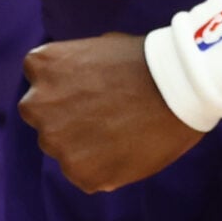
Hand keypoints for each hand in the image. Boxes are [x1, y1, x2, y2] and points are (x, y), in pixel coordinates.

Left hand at [20, 32, 200, 192]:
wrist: (182, 86)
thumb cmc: (148, 60)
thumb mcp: (101, 47)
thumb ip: (75, 70)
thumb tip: (73, 89)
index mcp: (43, 66)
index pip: (41, 81)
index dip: (67, 86)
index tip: (92, 87)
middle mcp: (39, 105)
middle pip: (45, 118)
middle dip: (68, 117)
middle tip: (106, 112)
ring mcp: (57, 142)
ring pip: (64, 149)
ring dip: (84, 144)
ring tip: (123, 131)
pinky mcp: (80, 173)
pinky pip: (85, 173)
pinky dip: (103, 166)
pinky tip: (128, 149)